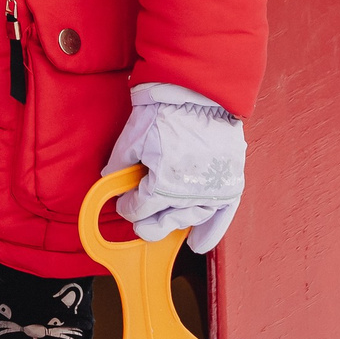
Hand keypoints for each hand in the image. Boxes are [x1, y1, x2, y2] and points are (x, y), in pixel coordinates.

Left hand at [103, 82, 245, 251]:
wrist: (199, 93)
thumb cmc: (164, 112)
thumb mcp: (132, 137)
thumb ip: (119, 162)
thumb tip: (108, 177)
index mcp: (164, 184)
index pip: (141, 208)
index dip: (128, 208)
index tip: (124, 205)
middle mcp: (191, 193)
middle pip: (166, 220)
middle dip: (150, 225)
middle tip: (140, 226)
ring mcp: (214, 189)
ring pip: (192, 219)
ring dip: (176, 226)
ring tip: (165, 228)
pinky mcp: (231, 182)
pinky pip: (223, 215)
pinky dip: (213, 232)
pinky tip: (200, 244)